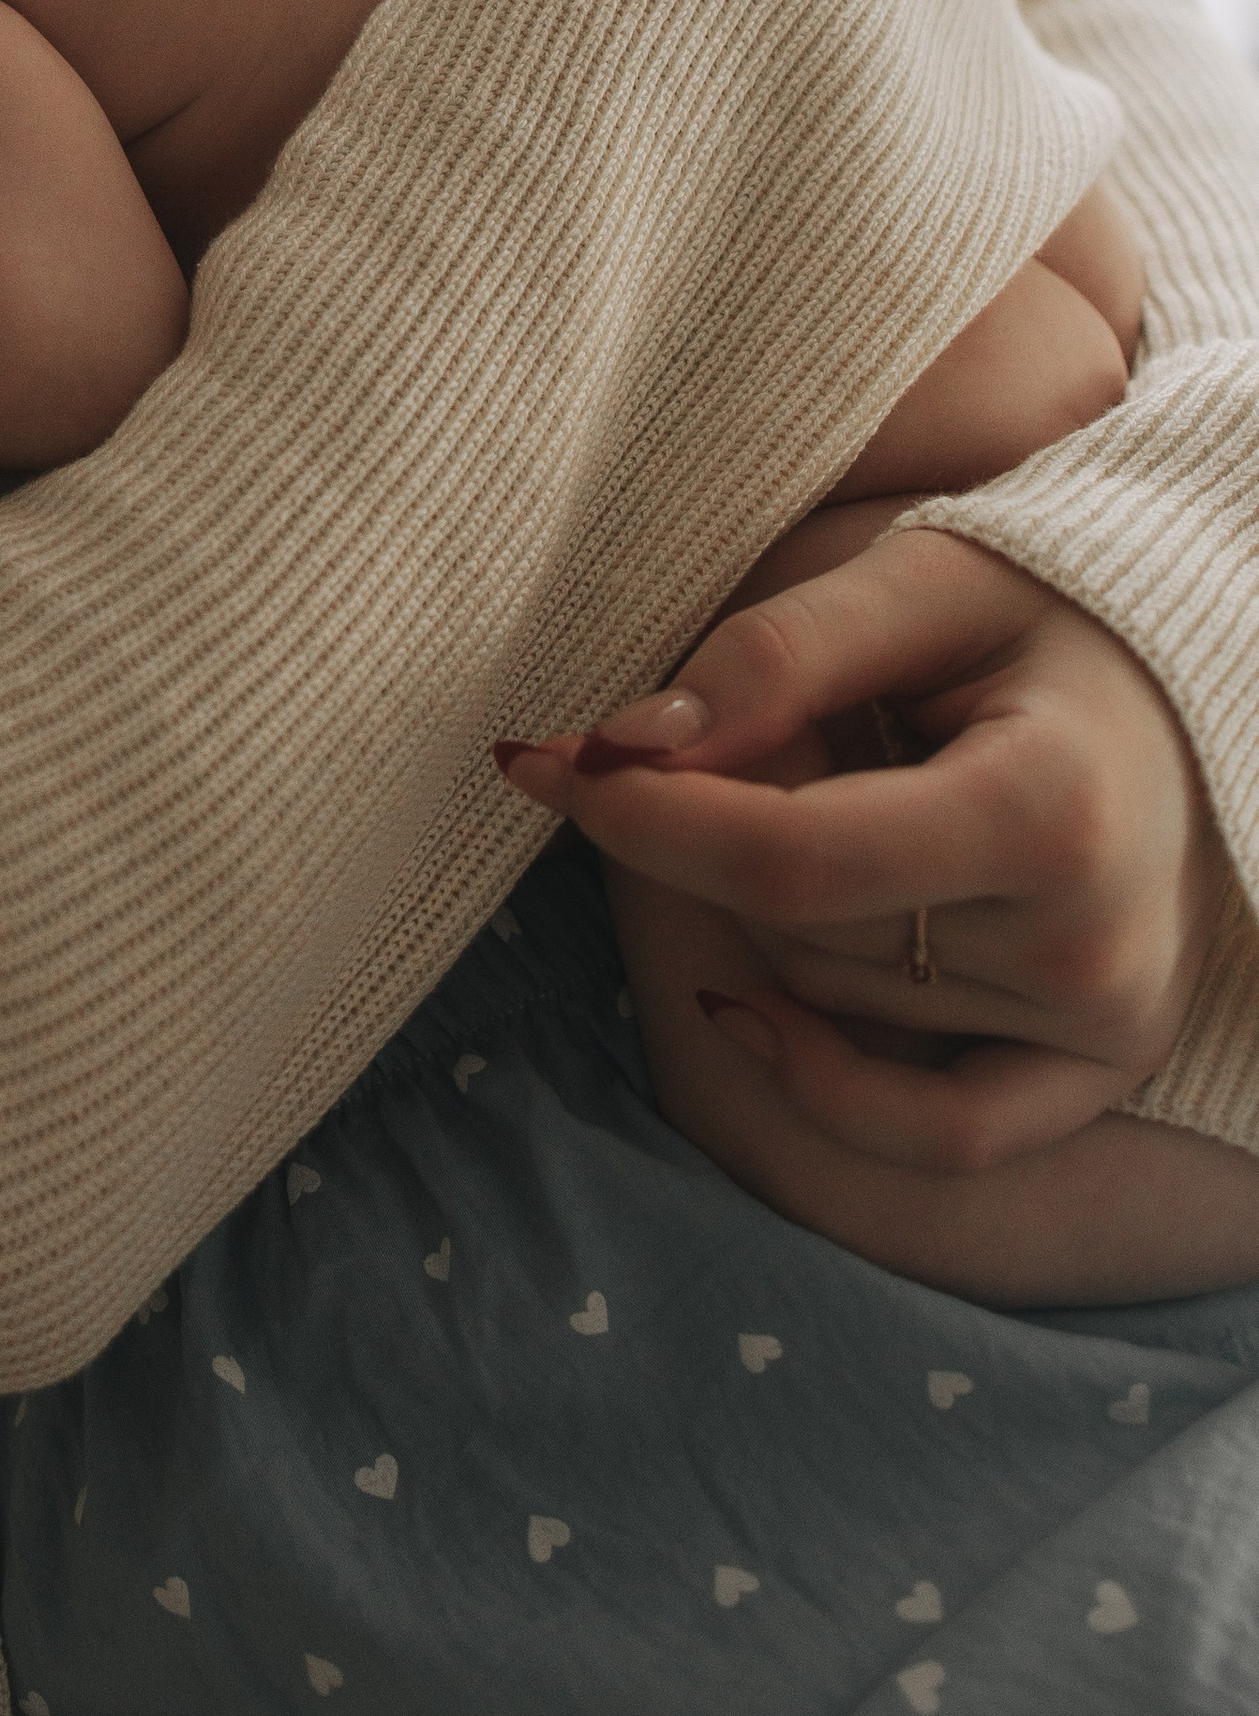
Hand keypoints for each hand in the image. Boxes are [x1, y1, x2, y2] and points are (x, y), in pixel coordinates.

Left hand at [499, 506, 1229, 1170]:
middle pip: (796, 928)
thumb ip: (776, 652)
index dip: (644, 817)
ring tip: (854, 783)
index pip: (792, 861)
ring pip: (828, 996)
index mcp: (1049, 808)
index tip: (537, 760)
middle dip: (721, 826)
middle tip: (768, 725)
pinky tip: (742, 1010)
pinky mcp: (1097, 1068)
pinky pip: (933, 1133)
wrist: (1178, 677)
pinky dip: (823, 1082)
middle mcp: (1088, 942)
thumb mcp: (918, 581)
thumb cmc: (1037, 607)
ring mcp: (1102, 1022)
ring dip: (781, 903)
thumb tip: (625, 740)